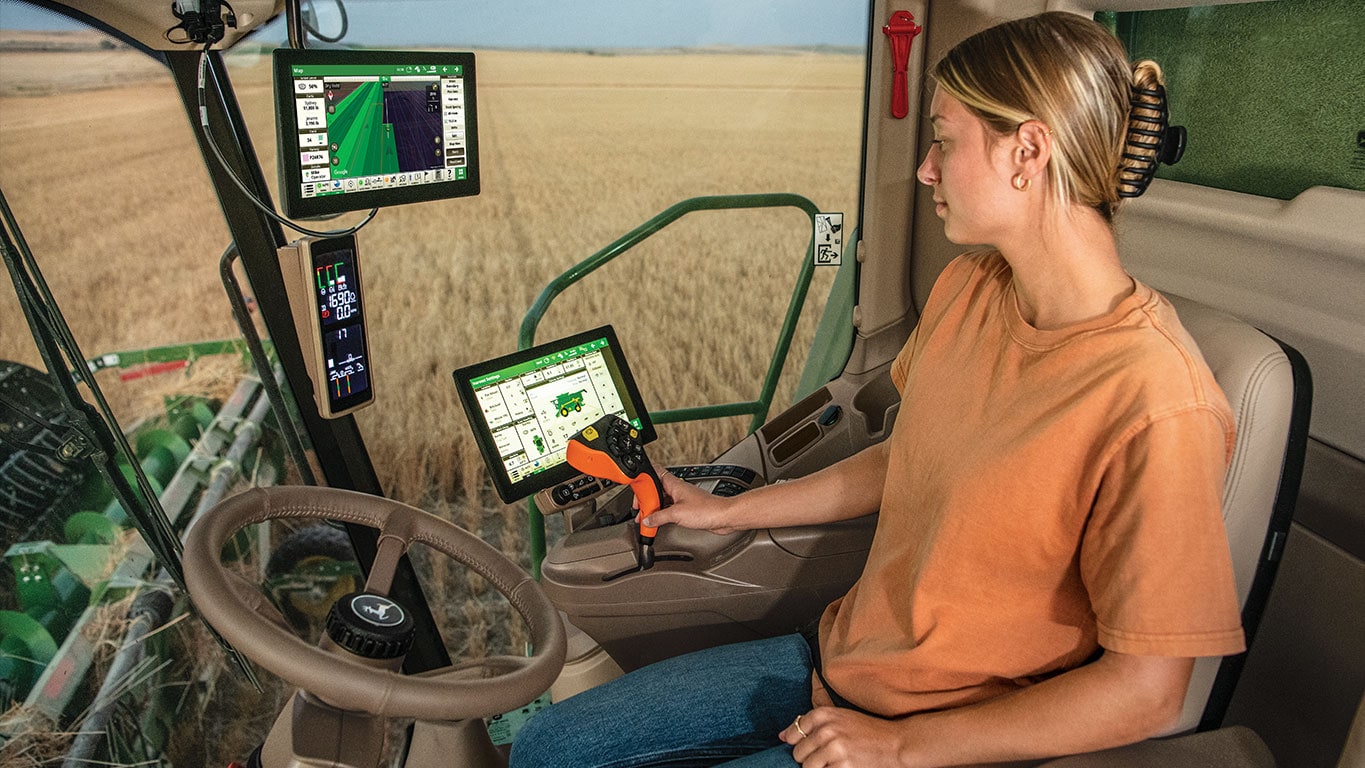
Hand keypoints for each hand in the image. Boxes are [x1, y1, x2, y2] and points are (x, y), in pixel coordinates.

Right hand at [636, 468, 741, 534]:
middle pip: (656, 489)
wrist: (724, 517)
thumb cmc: (707, 510)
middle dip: (646, 499)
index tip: (635, 486)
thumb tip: (647, 519)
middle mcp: (678, 490)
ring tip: (647, 518)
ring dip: (654, 509)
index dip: (644, 477)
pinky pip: (670, 510)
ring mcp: (683, 499)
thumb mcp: (676, 514)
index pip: (655, 472)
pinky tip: (659, 522)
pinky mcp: (687, 509)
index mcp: (674, 484)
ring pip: (663, 500)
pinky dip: (662, 515)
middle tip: (639, 509)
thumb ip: (659, 517)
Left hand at [780, 707, 910, 767]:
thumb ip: (812, 724)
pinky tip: (842, 767)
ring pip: (808, 767)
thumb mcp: (840, 718)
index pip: (794, 732)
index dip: (800, 743)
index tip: (813, 747)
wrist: (896, 744)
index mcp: (824, 714)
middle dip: (810, 758)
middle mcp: (827, 730)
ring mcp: (834, 749)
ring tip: (836, 763)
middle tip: (829, 757)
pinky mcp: (843, 766)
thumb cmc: (868, 731)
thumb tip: (782, 736)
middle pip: (798, 753)